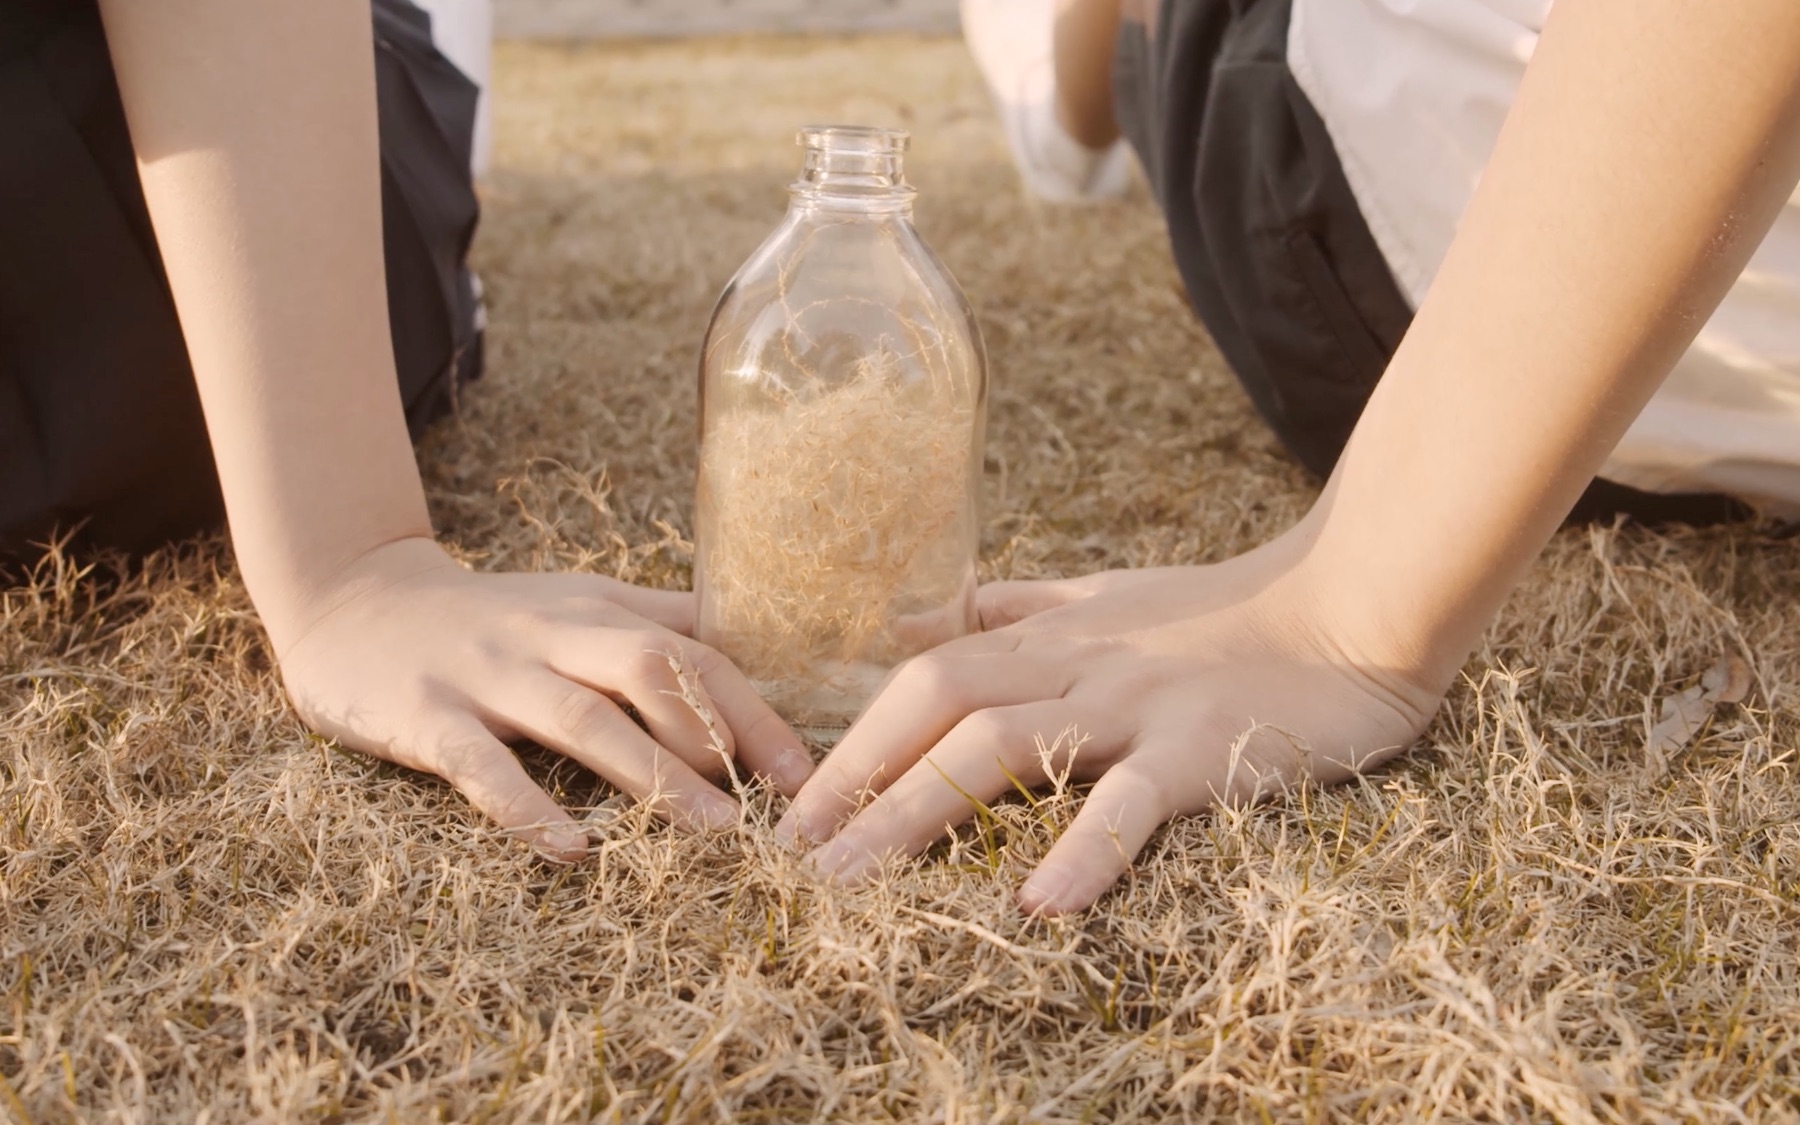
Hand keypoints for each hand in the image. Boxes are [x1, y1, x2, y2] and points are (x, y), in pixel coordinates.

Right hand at [276, 537, 813, 857]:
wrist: (349, 601)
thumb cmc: (488, 618)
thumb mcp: (575, 602)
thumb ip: (655, 619)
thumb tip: (753, 639)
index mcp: (593, 612)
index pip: (691, 651)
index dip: (752, 708)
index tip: (804, 770)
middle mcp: (548, 638)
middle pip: (651, 668)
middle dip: (720, 734)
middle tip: (775, 802)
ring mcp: (486, 677)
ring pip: (582, 720)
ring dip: (653, 777)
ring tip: (712, 833)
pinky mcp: (425, 719)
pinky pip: (481, 767)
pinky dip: (528, 807)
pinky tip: (572, 849)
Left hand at [776, 540, 1445, 913]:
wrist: (1357, 599)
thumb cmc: (1232, 609)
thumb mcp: (1110, 595)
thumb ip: (1022, 607)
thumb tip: (933, 615)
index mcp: (1054, 634)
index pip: (929, 673)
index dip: (855, 733)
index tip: (794, 802)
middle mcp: (1078, 664)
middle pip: (941, 702)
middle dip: (857, 776)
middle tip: (793, 851)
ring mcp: (1139, 704)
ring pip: (1004, 745)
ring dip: (916, 812)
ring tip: (853, 885)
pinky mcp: (1205, 748)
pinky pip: (1135, 801)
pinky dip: (1084, 851)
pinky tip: (1037, 905)